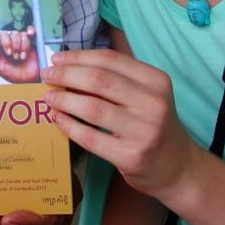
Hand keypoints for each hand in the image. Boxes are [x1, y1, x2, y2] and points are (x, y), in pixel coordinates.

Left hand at [0, 26, 39, 82]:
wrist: (31, 81)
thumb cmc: (16, 76)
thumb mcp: (2, 70)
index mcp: (4, 48)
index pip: (2, 37)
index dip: (5, 42)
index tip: (8, 53)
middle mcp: (13, 43)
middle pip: (12, 34)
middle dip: (15, 45)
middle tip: (16, 58)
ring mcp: (23, 42)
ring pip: (22, 34)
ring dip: (23, 46)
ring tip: (23, 58)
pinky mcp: (33, 41)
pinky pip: (32, 31)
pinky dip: (31, 31)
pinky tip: (30, 35)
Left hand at [40, 49, 197, 198]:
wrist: (177, 167)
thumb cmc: (153, 124)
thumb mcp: (145, 95)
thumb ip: (116, 80)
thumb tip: (68, 67)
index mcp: (156, 80)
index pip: (110, 60)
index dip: (78, 56)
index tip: (57, 58)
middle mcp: (153, 103)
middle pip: (99, 80)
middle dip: (66, 74)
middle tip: (47, 75)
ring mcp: (144, 131)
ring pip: (92, 107)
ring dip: (64, 100)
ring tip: (49, 98)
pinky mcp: (131, 156)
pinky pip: (91, 137)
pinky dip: (69, 126)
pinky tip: (58, 119)